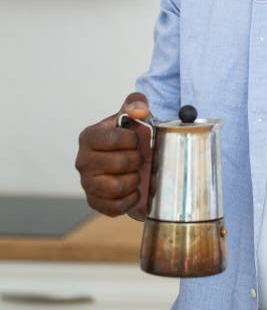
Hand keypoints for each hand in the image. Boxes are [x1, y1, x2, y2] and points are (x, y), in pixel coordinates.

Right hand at [75, 93, 152, 218]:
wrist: (131, 157)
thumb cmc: (131, 133)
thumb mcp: (134, 112)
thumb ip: (136, 103)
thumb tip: (139, 111)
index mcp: (89, 137)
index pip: (113, 139)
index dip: (132, 140)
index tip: (137, 139)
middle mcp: (83, 161)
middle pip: (120, 163)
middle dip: (138, 160)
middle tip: (140, 157)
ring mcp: (87, 183)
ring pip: (118, 186)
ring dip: (135, 179)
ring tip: (137, 172)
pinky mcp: (94, 202)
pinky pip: (115, 206)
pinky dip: (130, 198)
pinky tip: (134, 189)